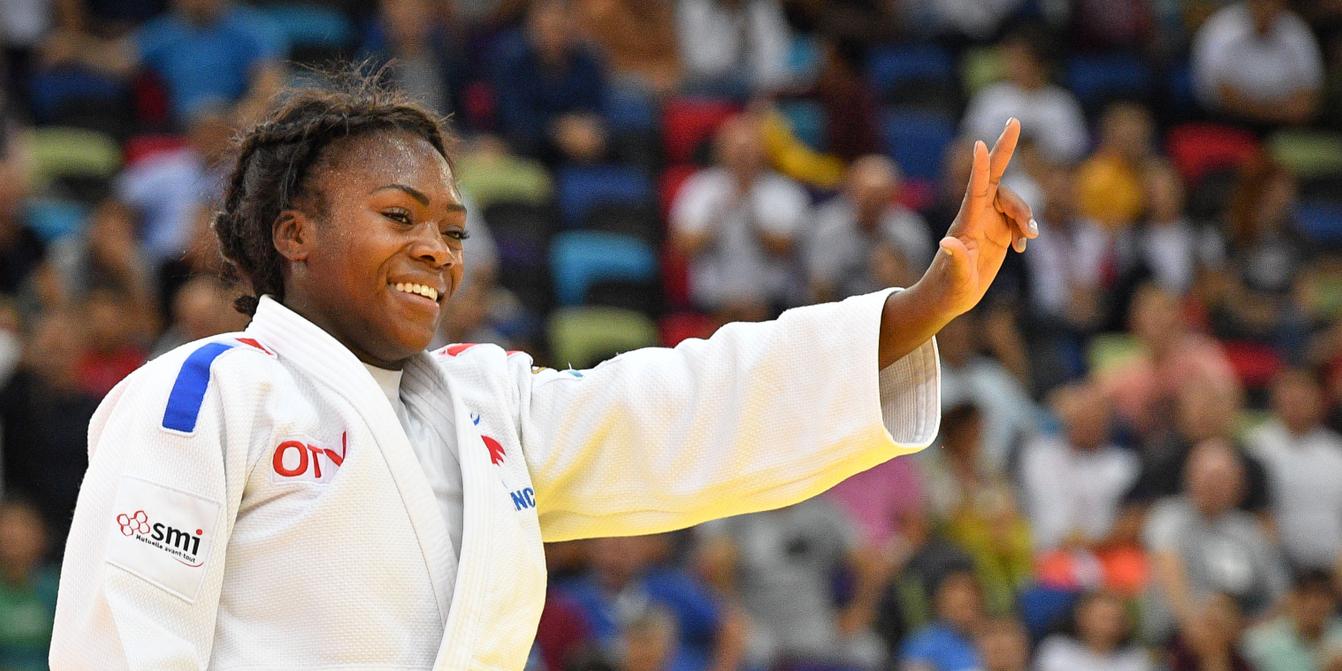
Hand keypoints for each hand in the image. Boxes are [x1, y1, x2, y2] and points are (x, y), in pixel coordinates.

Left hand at [921, 118, 1035, 318]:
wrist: (948, 297)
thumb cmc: (948, 289)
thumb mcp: (955, 279)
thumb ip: (955, 260)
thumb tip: (948, 243)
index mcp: (967, 223)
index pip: (976, 189)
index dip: (979, 167)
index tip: (979, 143)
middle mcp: (977, 216)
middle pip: (995, 178)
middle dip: (1005, 150)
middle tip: (1015, 120)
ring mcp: (988, 222)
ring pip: (1014, 202)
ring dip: (1027, 215)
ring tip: (1030, 238)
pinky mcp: (998, 232)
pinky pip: (1018, 221)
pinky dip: (1026, 231)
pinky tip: (1022, 248)